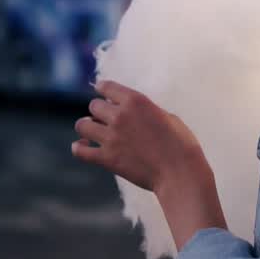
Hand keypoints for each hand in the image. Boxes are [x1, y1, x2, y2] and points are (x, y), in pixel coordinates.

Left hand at [72, 80, 208, 194]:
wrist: (179, 171)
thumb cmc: (180, 144)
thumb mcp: (167, 116)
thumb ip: (145, 111)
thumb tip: (133, 112)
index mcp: (136, 101)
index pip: (107, 87)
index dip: (102, 89)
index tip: (101, 92)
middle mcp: (120, 115)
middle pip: (94, 105)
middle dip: (99, 111)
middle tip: (105, 119)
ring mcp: (111, 137)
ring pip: (82, 125)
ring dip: (86, 127)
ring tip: (92, 132)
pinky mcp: (106, 158)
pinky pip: (80, 150)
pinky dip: (79, 147)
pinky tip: (82, 146)